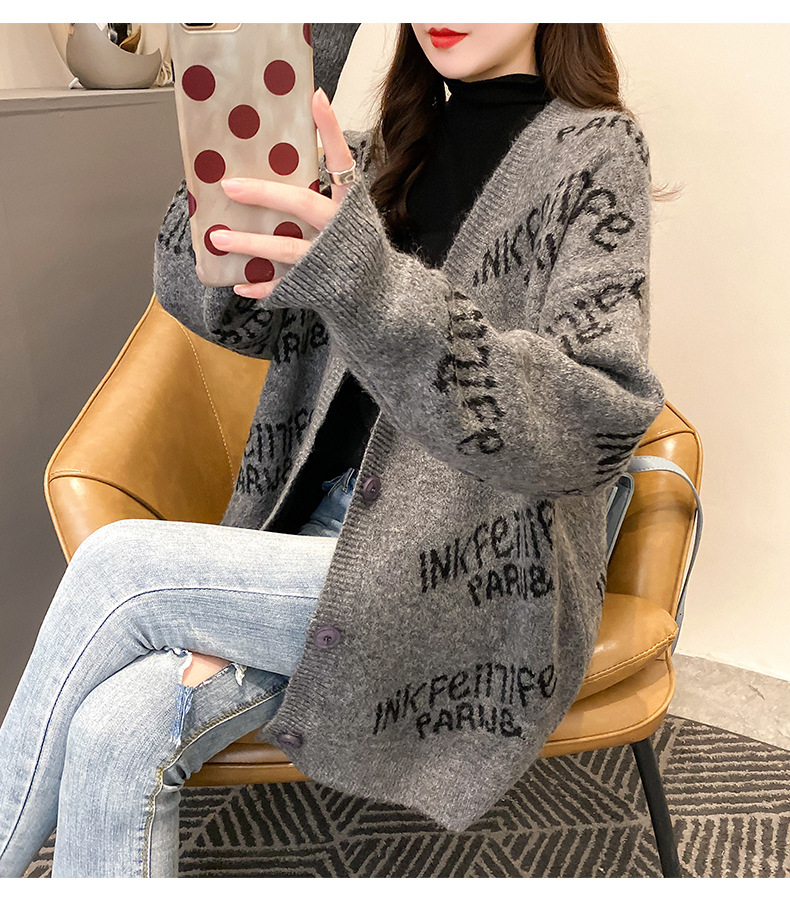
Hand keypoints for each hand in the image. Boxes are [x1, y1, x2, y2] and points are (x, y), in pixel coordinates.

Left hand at [210, 86, 354, 298]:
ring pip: (286, 249)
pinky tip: (239, 282)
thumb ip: (326, 190)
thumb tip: (289, 156)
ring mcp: (328, 260)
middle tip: (229, 185)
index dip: (330, 131)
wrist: (381, 295)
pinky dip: (261, 286)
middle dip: (263, 193)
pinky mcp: (317, 286)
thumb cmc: (359, 249)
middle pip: (302, 204)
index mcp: (351, 206)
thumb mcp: (352, 215)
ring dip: (250, 244)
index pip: (343, 161)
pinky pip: (284, 287)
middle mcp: (340, 229)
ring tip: (218, 238)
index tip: (316, 98)